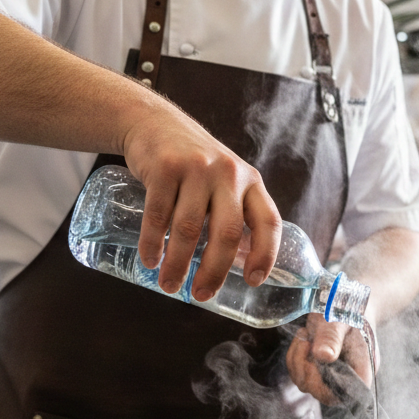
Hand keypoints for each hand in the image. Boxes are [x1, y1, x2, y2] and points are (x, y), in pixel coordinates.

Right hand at [121, 100, 282, 299]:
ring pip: (189, 228)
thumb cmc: (194, 164)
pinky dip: (153, 243)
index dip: (265, 254)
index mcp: (250, 181)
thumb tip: (234, 267)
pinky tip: (150, 260)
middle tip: (201, 296)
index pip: (268, 221)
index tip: (252, 281)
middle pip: (227, 233)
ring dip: (178, 264)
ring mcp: (197, 169)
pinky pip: (158, 215)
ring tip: (168, 285)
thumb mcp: (224, 179)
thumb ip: (232, 212)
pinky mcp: (165, 168)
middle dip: (214, 271)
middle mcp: (229, 174)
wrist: (155, 123)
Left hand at [285, 312, 375, 404]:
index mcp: (363, 369)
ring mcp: (332, 375)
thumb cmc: (347, 308)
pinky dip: (295, 357)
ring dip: (298, 359)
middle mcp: (349, 378)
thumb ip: (332, 336)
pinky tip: (304, 338)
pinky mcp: (319, 370)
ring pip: (306, 383)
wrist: (345, 298)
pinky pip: (299, 374)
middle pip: (322, 392)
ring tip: (307, 334)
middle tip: (307, 339)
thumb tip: (322, 356)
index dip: (326, 384)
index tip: (316, 357)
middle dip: (307, 366)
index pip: (346, 393)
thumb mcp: (339, 318)